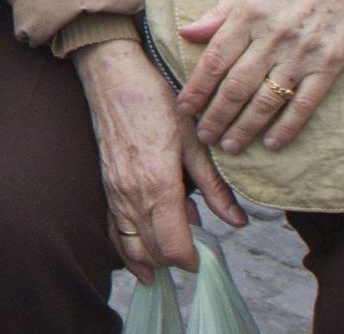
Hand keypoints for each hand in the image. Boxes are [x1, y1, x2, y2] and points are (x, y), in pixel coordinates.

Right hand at [75, 37, 245, 284]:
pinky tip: (139, 257)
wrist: (112, 74)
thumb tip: (238, 221)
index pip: (173, 246)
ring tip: (167, 268)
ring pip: (129, 244)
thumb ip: (214, 187)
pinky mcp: (105, 184)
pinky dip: (125, 247)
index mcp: (158, 184)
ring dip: (149, 260)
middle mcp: (132, 194)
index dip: (190, 260)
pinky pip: (112, 228)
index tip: (204, 259)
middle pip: (152, 251)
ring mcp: (114, 191)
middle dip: (173, 261)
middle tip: (195, 257)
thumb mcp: (194, 140)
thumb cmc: (156, 100)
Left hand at [176, 0, 343, 154]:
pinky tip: (272, 143)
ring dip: (245, 127)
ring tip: (230, 145)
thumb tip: (187, 33)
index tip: (184, 108)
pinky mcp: (331, 64)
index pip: (215, 59)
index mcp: (249, 13)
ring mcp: (303, 52)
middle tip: (203, 137)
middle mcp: (273, 35)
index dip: (197, 88)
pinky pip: (305, 102)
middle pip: (237, 85)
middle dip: (216, 115)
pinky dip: (287, 126)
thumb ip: (220, 11)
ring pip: (267, 99)